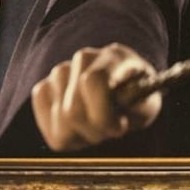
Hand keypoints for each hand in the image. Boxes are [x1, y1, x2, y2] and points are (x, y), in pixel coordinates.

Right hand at [30, 43, 161, 151]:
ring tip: (95, 126)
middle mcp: (84, 58)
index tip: (119, 127)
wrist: (124, 95)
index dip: (103, 114)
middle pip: (72, 110)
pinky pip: (42, 116)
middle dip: (93, 130)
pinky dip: (59, 129)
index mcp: (115, 57)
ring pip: (58, 118)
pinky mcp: (44, 88)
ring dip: (78, 132)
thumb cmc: (137, 102)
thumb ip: (134, 110)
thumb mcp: (148, 106)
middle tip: (108, 130)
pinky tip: (78, 126)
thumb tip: (114, 118)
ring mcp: (61, 71)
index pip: (92, 82)